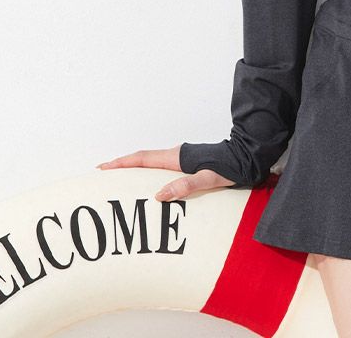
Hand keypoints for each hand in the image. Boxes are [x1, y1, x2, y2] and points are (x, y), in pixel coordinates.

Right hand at [96, 146, 235, 201]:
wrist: (247, 158)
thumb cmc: (230, 167)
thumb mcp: (209, 178)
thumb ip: (187, 185)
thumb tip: (159, 195)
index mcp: (177, 157)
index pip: (143, 158)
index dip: (122, 163)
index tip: (103, 168)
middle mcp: (177, 156)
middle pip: (143, 159)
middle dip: (122, 166)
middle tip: (103, 175)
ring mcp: (182, 160)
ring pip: (151, 164)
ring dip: (134, 170)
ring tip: (119, 182)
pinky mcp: (188, 166)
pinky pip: (161, 169)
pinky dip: (148, 174)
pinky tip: (148, 187)